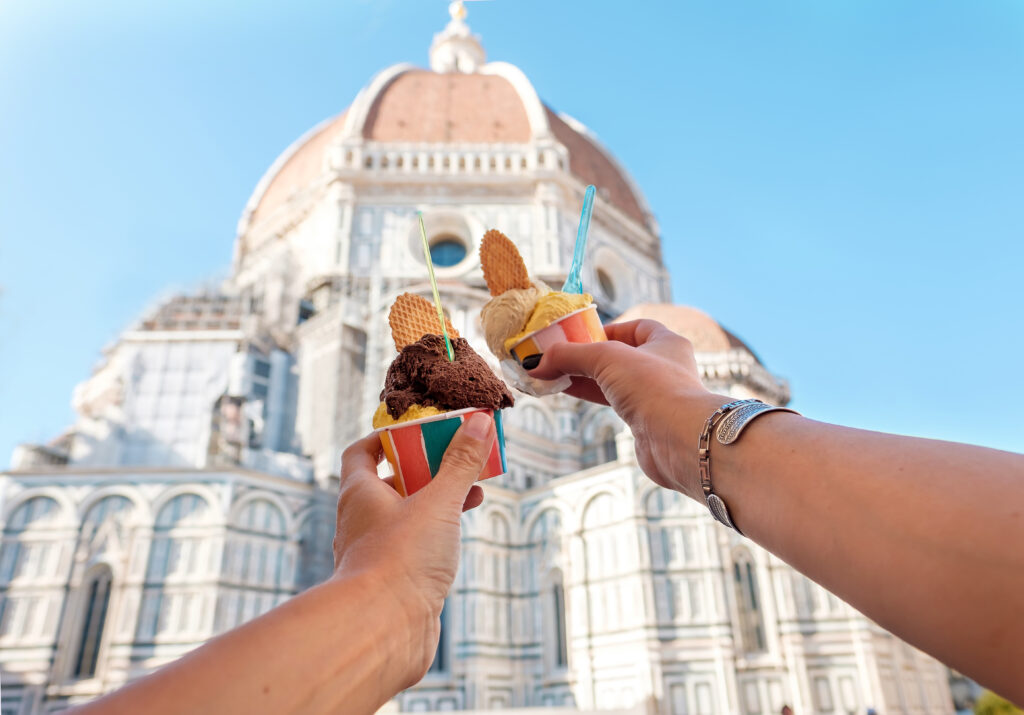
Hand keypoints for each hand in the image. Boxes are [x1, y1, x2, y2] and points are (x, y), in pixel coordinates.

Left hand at [332, 413, 493, 685]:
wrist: (382, 631)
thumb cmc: (400, 561)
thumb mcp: (439, 502)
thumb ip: (461, 463)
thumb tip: (479, 422)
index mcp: (360, 494)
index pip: (362, 453)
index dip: (387, 438)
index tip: (419, 432)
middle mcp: (361, 522)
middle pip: (389, 484)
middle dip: (425, 470)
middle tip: (458, 462)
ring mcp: (374, 554)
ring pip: (404, 517)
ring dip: (435, 503)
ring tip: (472, 495)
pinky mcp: (391, 583)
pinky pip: (412, 548)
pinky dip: (436, 536)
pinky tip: (459, 539)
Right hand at [529, 319, 727, 497]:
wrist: (679, 440)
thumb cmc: (654, 387)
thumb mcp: (606, 358)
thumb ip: (570, 356)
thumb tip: (536, 363)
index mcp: (666, 342)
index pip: (636, 327)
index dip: (608, 329)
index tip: (581, 335)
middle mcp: (664, 367)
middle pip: (619, 355)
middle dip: (587, 355)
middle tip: (557, 356)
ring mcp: (655, 396)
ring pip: (613, 381)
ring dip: (584, 377)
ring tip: (552, 375)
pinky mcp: (645, 421)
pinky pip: (612, 402)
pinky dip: (591, 396)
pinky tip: (568, 392)